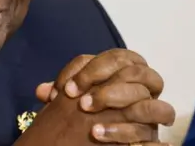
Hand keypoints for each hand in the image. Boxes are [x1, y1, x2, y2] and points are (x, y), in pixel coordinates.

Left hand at [34, 49, 175, 143]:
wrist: (95, 137)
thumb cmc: (88, 113)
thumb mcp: (74, 100)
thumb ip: (63, 91)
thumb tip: (41, 90)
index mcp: (127, 72)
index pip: (117, 57)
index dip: (91, 69)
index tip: (66, 89)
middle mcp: (146, 90)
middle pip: (137, 74)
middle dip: (107, 88)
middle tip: (81, 104)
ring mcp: (153, 115)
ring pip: (152, 105)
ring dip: (122, 114)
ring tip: (94, 128)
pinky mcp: (153, 139)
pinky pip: (152, 138)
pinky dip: (128, 136)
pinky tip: (102, 137)